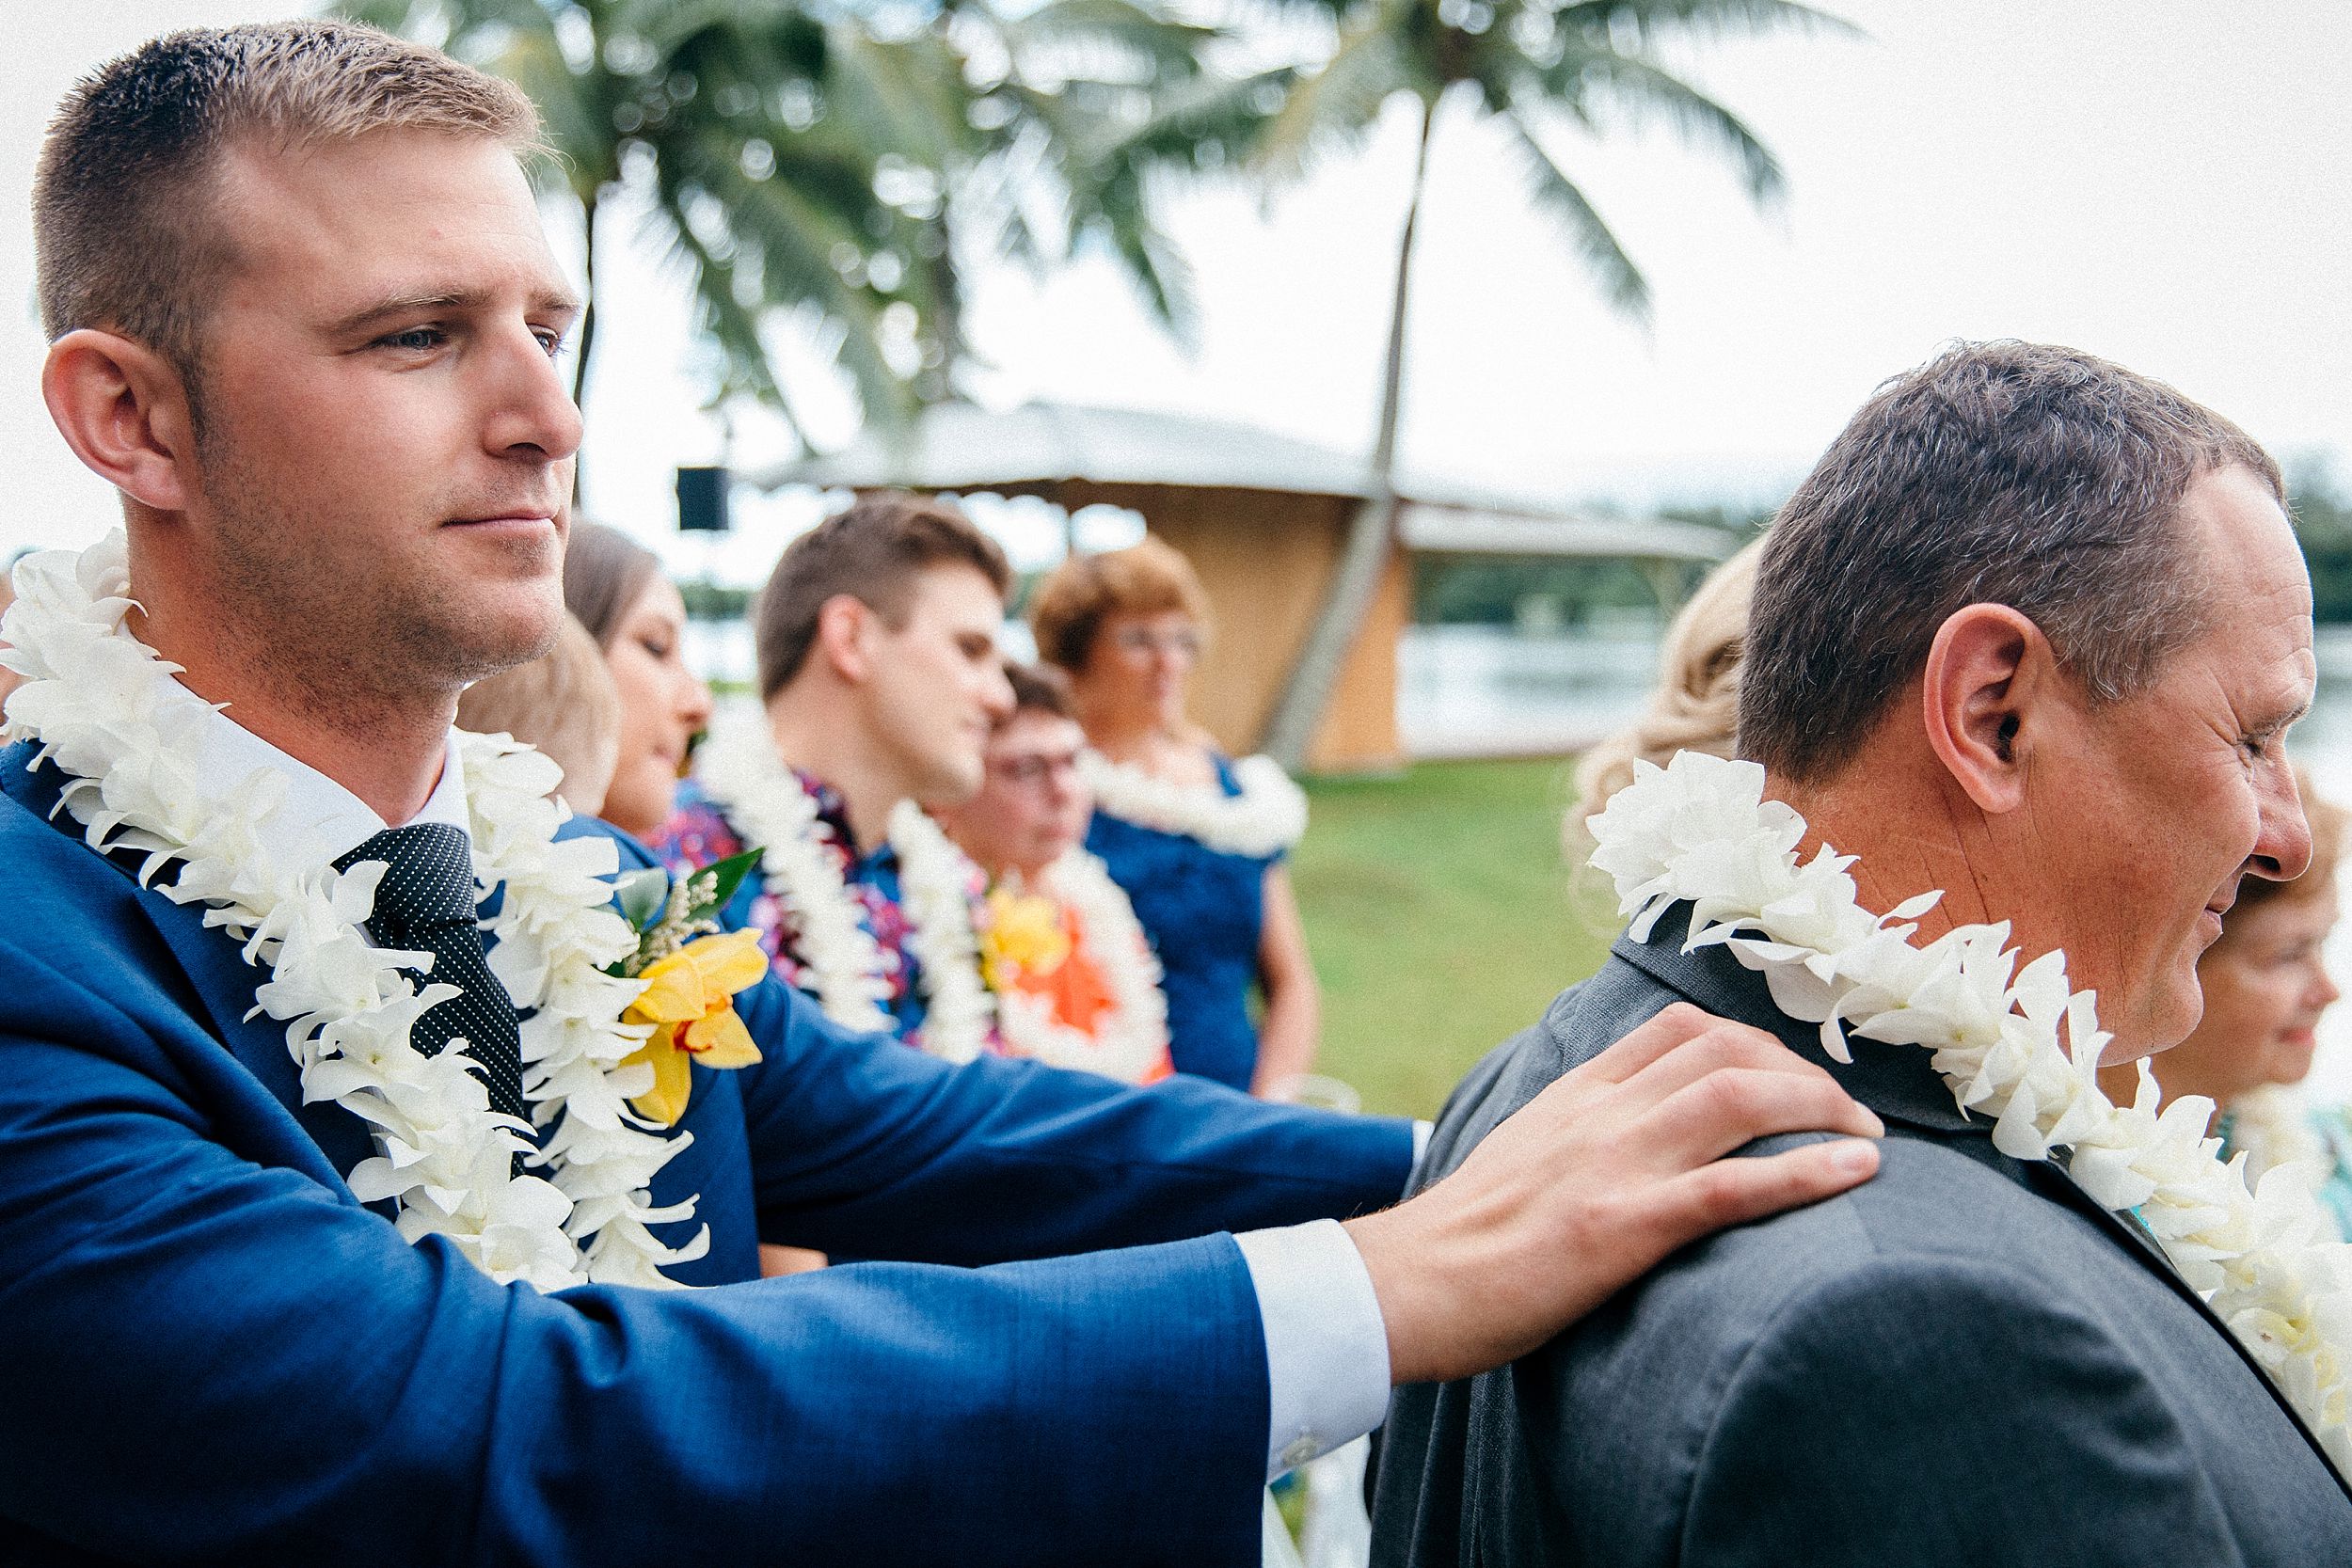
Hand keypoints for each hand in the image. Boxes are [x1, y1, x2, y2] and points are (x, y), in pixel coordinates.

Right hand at [1346, 1002, 1882, 1384]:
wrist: (1409, 1284)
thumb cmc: (1462, 1240)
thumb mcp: (1521, 1156)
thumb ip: (1576, 1134)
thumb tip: (1627, 1142)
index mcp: (1576, 1095)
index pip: (1678, 1030)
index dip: (1755, 1042)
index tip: (1796, 1078)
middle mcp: (1602, 1114)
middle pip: (1726, 1051)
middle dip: (1805, 1073)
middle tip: (1846, 1115)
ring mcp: (1614, 1166)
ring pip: (1740, 1098)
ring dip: (1821, 1109)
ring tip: (1867, 1139)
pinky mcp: (1622, 1228)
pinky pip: (1733, 1186)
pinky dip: (1807, 1173)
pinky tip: (1859, 1172)